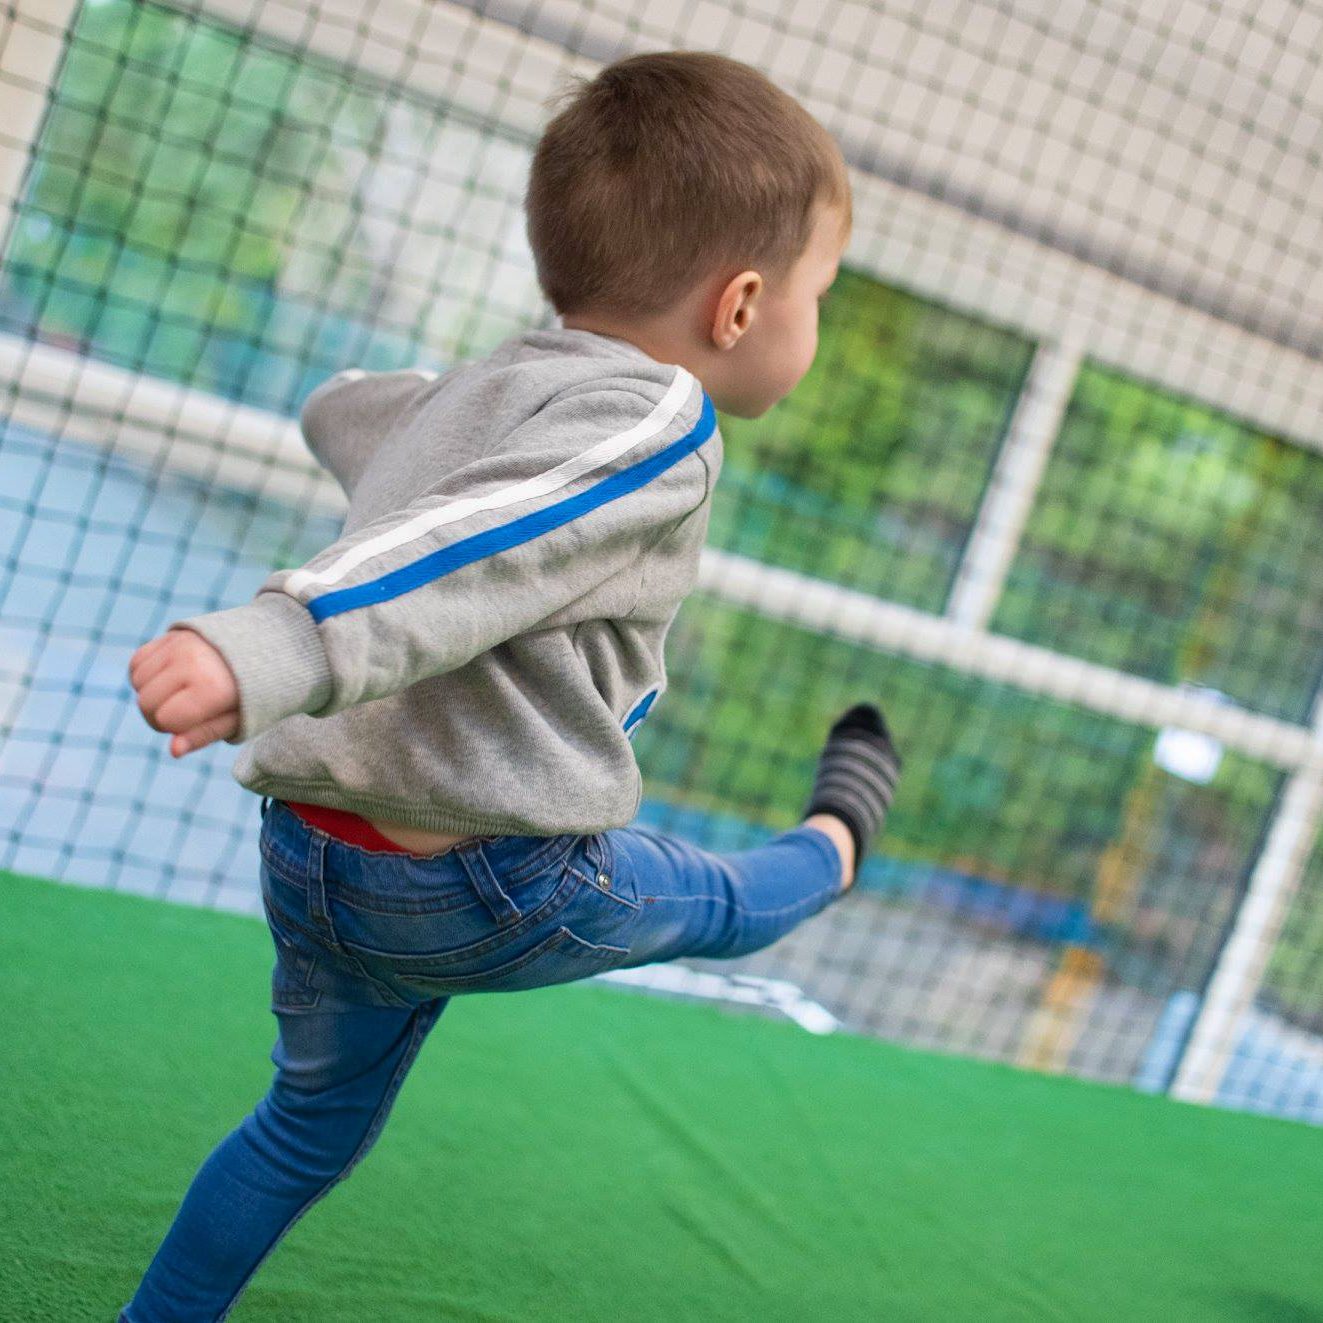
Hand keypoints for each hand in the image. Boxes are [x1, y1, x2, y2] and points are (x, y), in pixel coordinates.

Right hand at [129, 630, 239, 756]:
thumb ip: (203, 735)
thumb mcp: (235, 719)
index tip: (193, 723)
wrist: (261, 652)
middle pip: (145, 703)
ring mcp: (179, 644)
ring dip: (152, 693)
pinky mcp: (171, 634)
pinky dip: (146, 675)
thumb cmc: (248, 693)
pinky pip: (137, 662)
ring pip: (137, 683)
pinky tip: (170, 678)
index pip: (165, 720)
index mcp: (212, 688)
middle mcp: (192, 661)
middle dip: (158, 715)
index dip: (175, 728)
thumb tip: (174, 750)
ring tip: (180, 692)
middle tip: (183, 711)